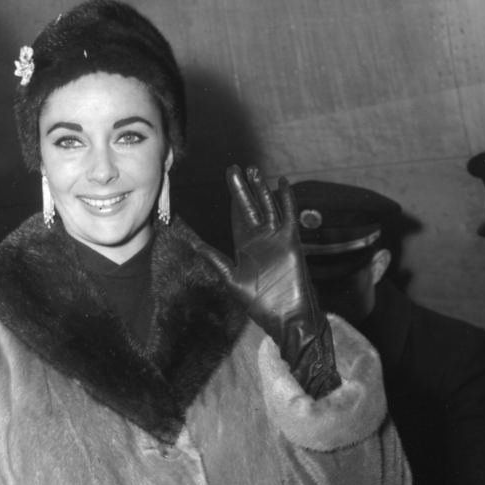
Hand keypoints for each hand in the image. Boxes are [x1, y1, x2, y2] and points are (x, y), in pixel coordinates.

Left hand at [198, 166, 339, 397]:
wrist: (285, 316)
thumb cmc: (259, 303)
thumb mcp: (230, 279)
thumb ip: (215, 259)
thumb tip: (194, 244)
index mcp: (245, 247)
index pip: (238, 216)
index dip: (234, 198)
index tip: (229, 178)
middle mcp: (260, 239)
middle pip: (250, 207)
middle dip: (242, 188)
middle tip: (235, 168)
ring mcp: (276, 239)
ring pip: (267, 207)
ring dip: (261, 190)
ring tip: (254, 170)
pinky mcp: (290, 242)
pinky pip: (288, 216)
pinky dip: (286, 200)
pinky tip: (282, 184)